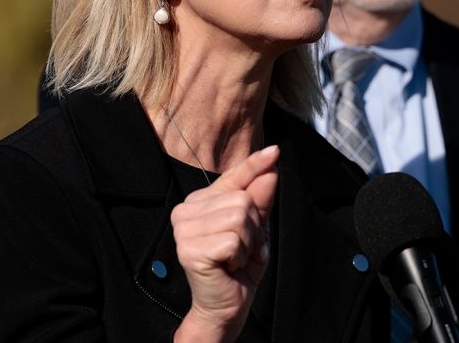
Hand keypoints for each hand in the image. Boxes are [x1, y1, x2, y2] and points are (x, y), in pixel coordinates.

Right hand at [171, 145, 278, 342]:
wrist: (226, 307)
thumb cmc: (238, 268)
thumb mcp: (256, 229)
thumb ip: (260, 200)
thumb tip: (269, 169)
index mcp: (200, 202)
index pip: (231, 177)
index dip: (253, 165)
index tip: (274, 151)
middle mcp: (186, 210)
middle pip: (242, 199)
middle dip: (255, 228)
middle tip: (243, 249)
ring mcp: (184, 229)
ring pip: (240, 217)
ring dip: (249, 243)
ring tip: (236, 257)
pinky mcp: (190, 248)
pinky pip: (234, 239)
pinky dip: (241, 255)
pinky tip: (229, 265)